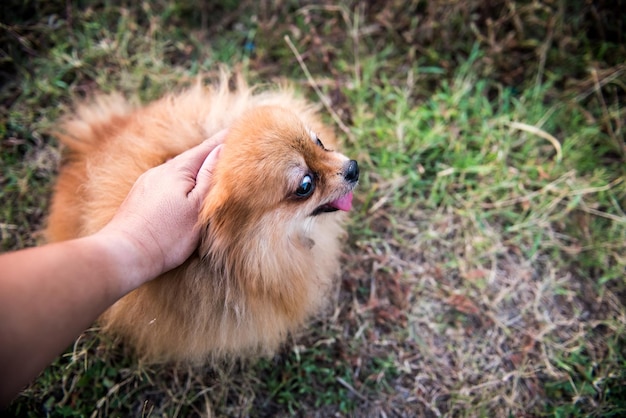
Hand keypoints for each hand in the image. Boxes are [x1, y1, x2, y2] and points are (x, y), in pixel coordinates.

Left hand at [98, 131, 225, 285]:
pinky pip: (165, 181)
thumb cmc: (166, 236)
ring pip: (178, 170)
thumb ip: (209, 177)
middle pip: (192, 157)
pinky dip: (180, 181)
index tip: (240, 128)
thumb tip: (220, 150)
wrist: (124, 253)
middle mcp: (160, 171)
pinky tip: (183, 189)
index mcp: (178, 170)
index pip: (207, 148)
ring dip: (195, 168)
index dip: (224, 139)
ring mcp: (147, 183)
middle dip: (210, 152)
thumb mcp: (197, 207)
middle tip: (229, 144)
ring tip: (209, 167)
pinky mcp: (139, 197)